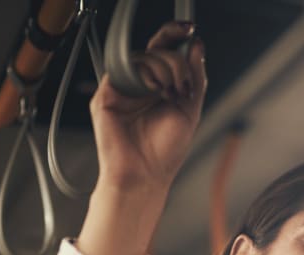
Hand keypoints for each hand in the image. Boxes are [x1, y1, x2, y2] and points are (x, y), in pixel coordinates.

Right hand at [90, 21, 206, 192]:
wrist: (146, 176)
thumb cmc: (164, 152)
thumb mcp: (190, 109)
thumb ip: (195, 77)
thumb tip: (196, 45)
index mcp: (157, 86)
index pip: (163, 50)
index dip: (174, 35)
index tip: (189, 30)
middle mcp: (139, 85)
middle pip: (155, 48)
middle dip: (175, 60)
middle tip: (182, 84)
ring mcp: (122, 89)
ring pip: (143, 57)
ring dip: (164, 68)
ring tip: (171, 93)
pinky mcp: (106, 95)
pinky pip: (125, 69)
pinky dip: (146, 75)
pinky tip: (155, 91)